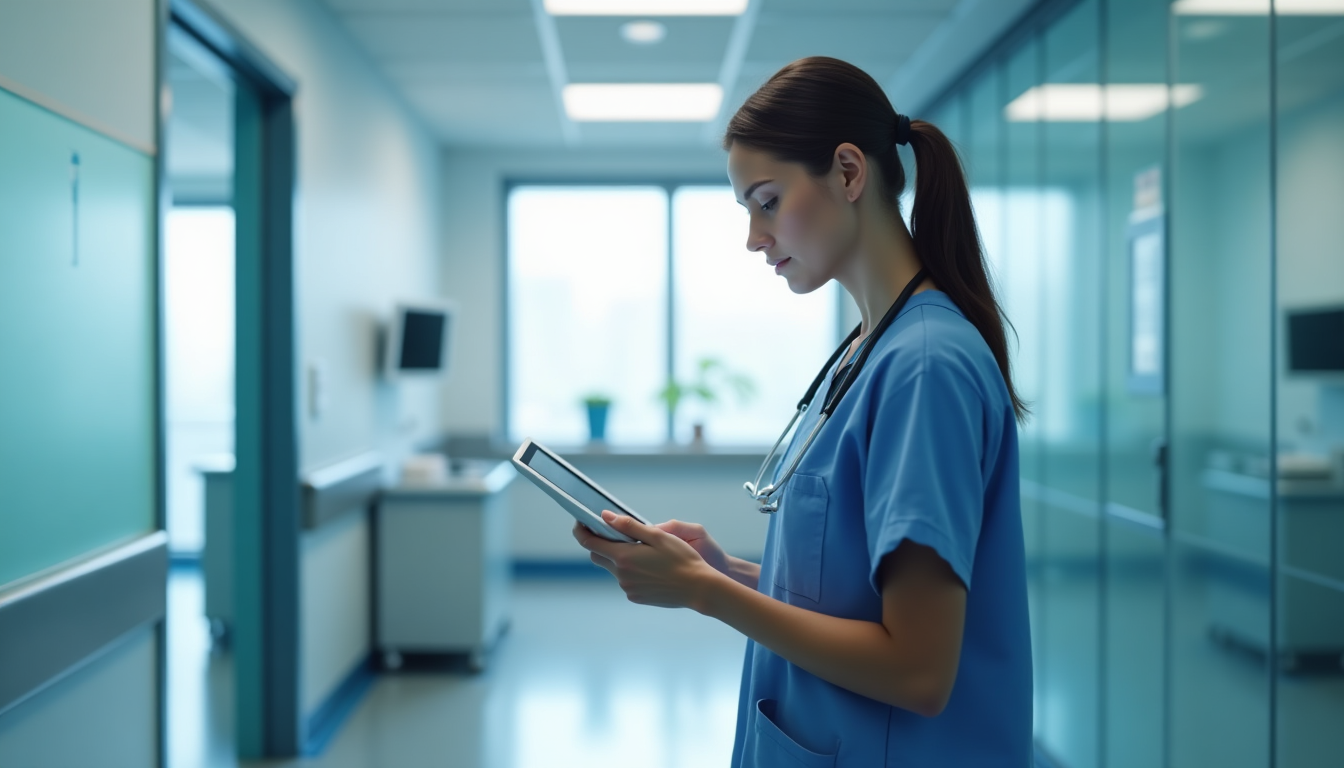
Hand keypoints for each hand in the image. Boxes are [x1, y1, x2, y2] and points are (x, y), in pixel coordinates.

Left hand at [571, 511, 726, 609]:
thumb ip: (629, 526)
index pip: (590, 543)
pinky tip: (649, 567)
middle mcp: (621, 575)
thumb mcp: (658, 536)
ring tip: (640, 551)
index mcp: (624, 557)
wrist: (698, 588)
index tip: (580, 522)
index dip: (581, 531)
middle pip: (598, 557)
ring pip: (614, 569)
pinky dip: (630, 571)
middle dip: (600, 544)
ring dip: (619, 559)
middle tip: (612, 533)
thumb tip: (605, 517)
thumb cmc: (682, 559)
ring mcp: (628, 588)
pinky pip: (626, 581)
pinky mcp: (636, 597)